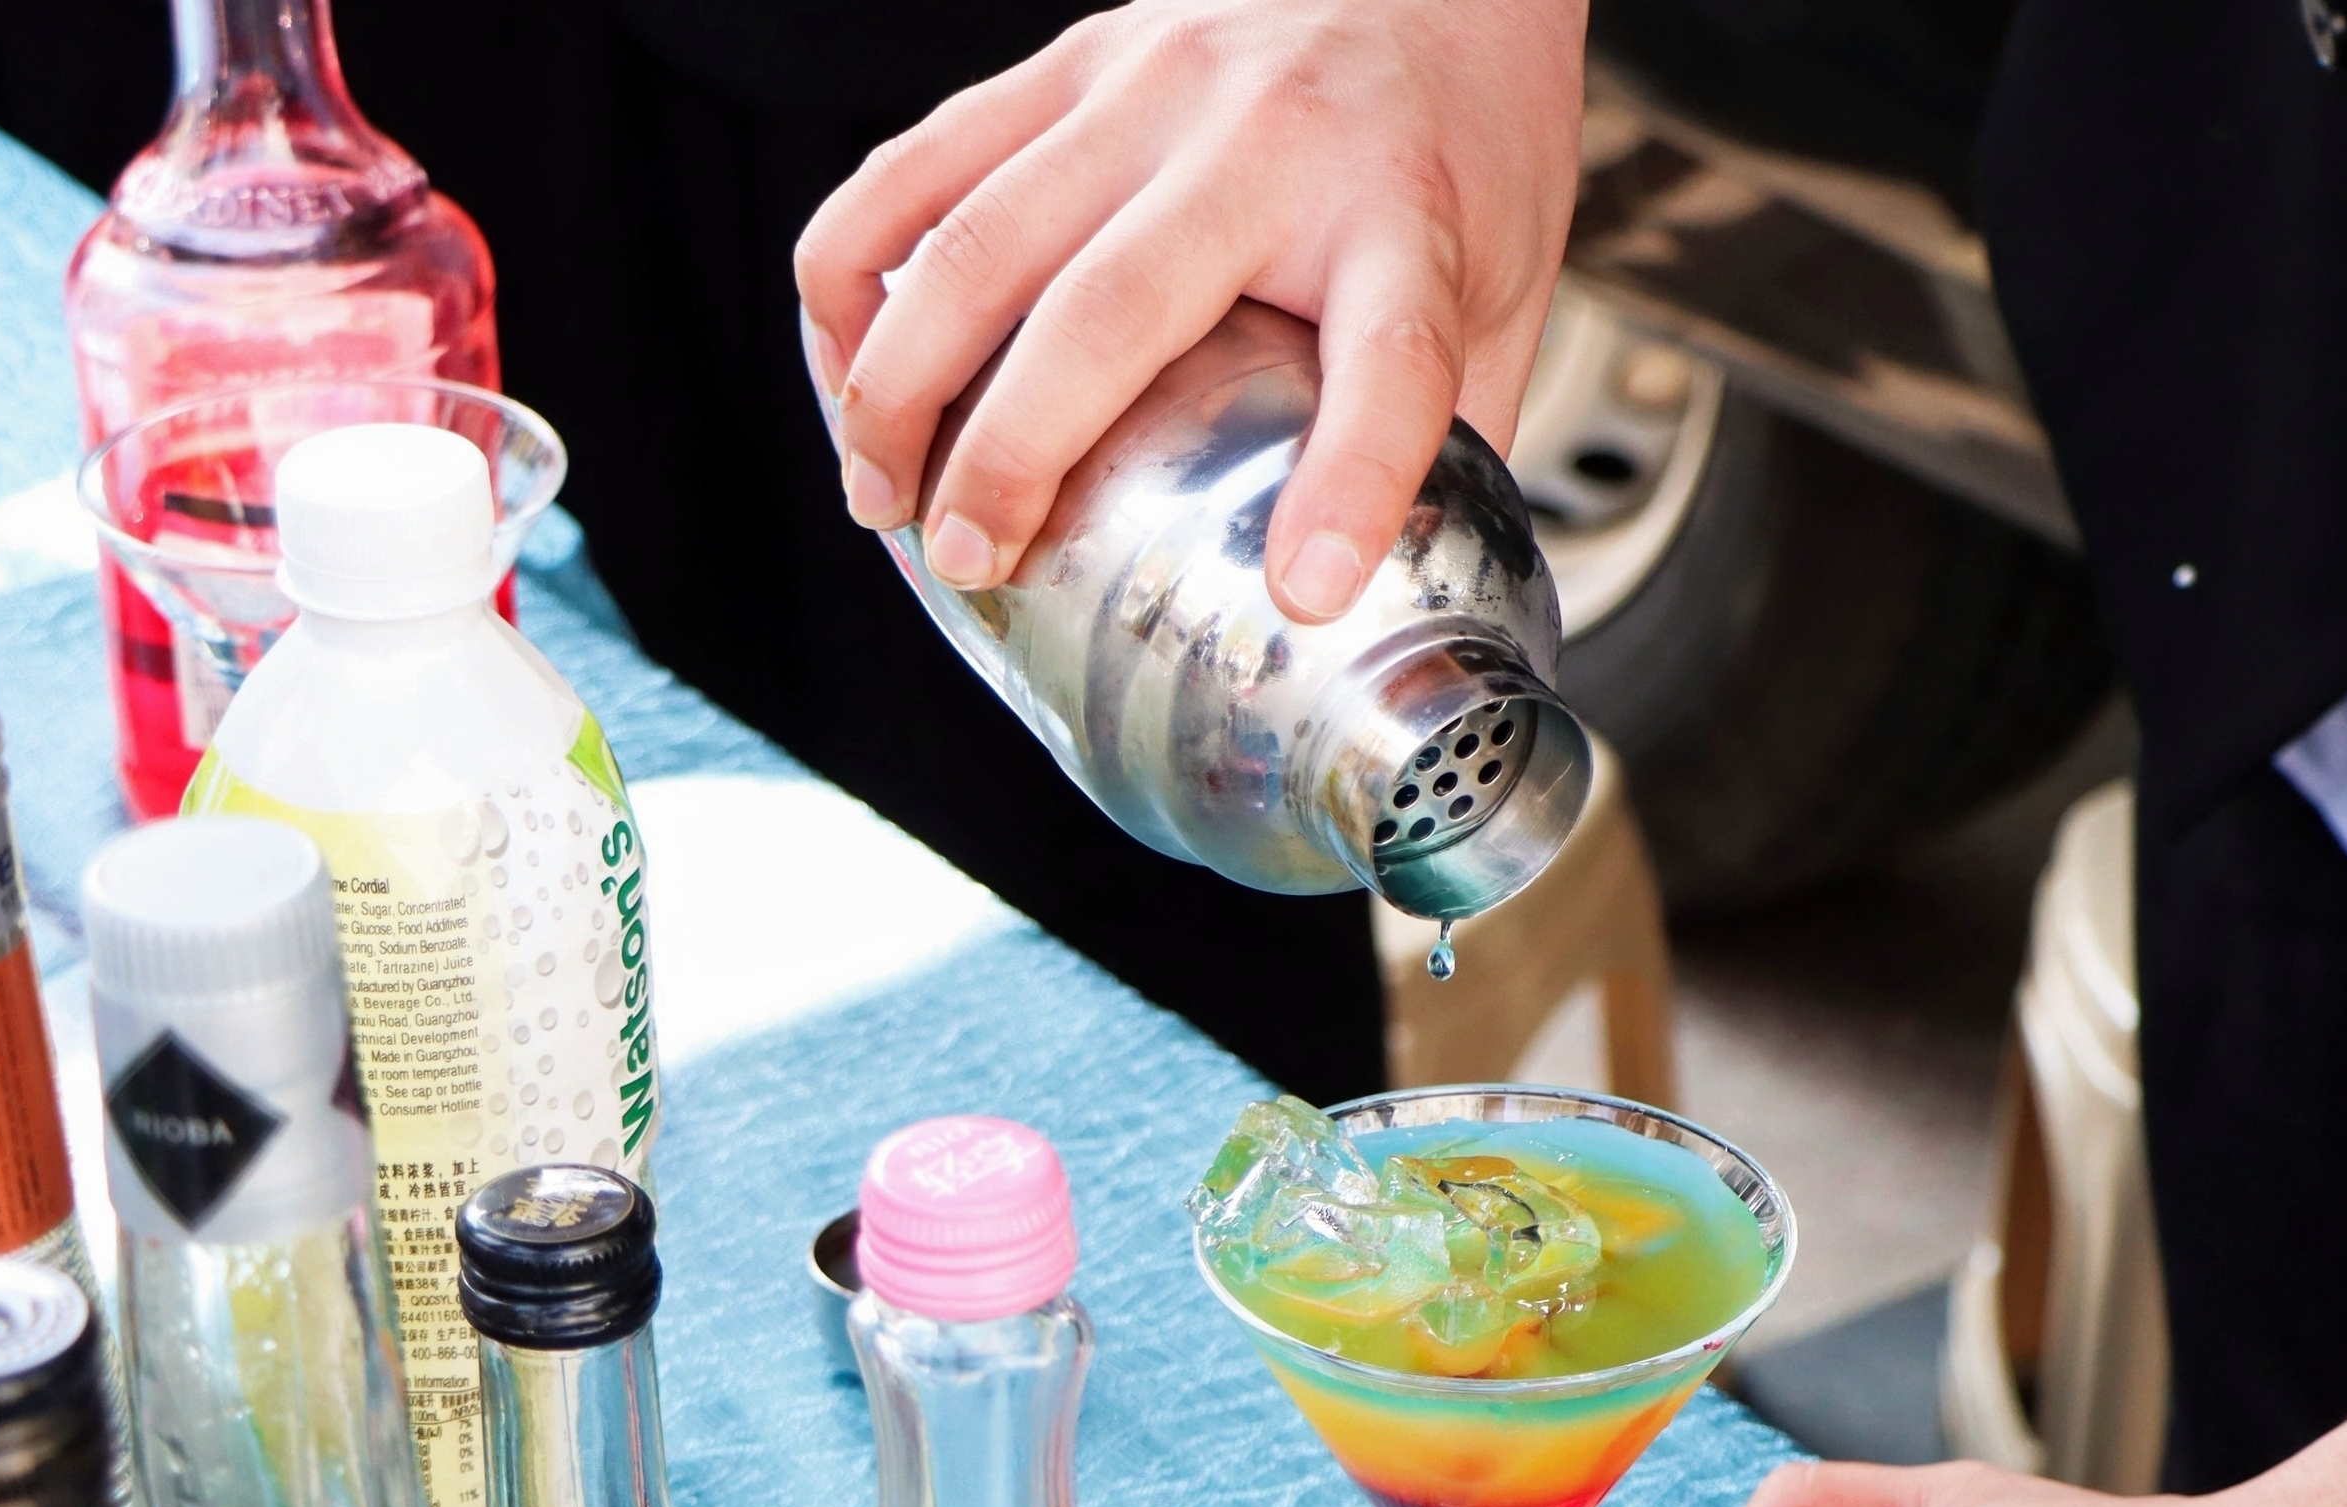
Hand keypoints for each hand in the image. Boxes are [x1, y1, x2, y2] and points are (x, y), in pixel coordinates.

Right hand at [796, 0, 1587, 620]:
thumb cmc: (1462, 148)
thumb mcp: (1501, 298)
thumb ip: (1444, 447)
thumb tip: (1378, 605)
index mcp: (1405, 219)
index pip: (1392, 359)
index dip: (1347, 483)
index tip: (1303, 586)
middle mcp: (1268, 144)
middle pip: (1110, 312)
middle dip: (1010, 455)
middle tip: (968, 559)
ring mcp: (1152, 90)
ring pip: (980, 240)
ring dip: (901, 381)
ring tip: (878, 492)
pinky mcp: (1074, 61)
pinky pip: (921, 163)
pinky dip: (856, 267)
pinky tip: (844, 362)